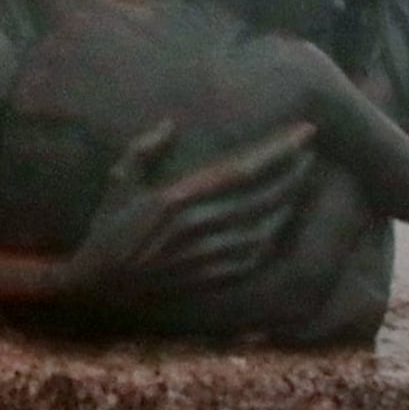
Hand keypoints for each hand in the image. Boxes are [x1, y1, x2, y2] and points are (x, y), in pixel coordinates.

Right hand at [63, 120, 317, 298]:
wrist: (98, 286)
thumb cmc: (106, 228)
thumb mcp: (117, 181)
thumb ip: (143, 150)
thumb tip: (170, 123)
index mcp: (177, 197)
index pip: (243, 169)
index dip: (279, 151)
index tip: (304, 133)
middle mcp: (198, 226)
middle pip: (263, 198)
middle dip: (294, 174)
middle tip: (310, 155)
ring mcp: (206, 256)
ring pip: (265, 229)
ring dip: (288, 205)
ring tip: (298, 185)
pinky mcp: (209, 278)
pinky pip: (254, 258)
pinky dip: (272, 239)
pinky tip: (277, 223)